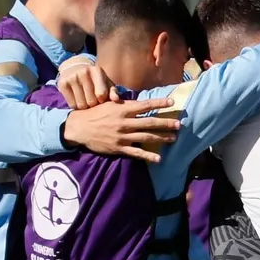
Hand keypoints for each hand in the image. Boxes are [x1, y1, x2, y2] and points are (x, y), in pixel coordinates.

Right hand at [58, 62, 120, 109]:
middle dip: (93, 105)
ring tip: (85, 100)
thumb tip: (116, 100)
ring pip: (81, 105)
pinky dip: (76, 106)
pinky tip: (77, 100)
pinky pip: (72, 105)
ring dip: (85, 107)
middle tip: (92, 101)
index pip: (101, 94)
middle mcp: (84, 72)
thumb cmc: (95, 79)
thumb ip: (112, 91)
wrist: (75, 68)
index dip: (102, 101)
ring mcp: (72, 77)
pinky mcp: (62, 84)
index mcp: (97, 71)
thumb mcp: (106, 83)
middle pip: (91, 101)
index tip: (101, 99)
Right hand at [62, 98, 180, 162]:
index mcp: (123, 110)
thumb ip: (123, 103)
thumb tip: (136, 100)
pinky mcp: (119, 148)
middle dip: (166, 123)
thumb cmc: (94, 113)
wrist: (79, 127)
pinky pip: (136, 153)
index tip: (172, 103)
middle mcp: (124, 122)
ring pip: (146, 137)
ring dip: (161, 138)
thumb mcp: (108, 103)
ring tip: (174, 138)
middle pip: (150, 122)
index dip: (159, 104)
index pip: (145, 105)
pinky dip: (148, 156)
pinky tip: (158, 159)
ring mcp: (122, 136)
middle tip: (179, 124)